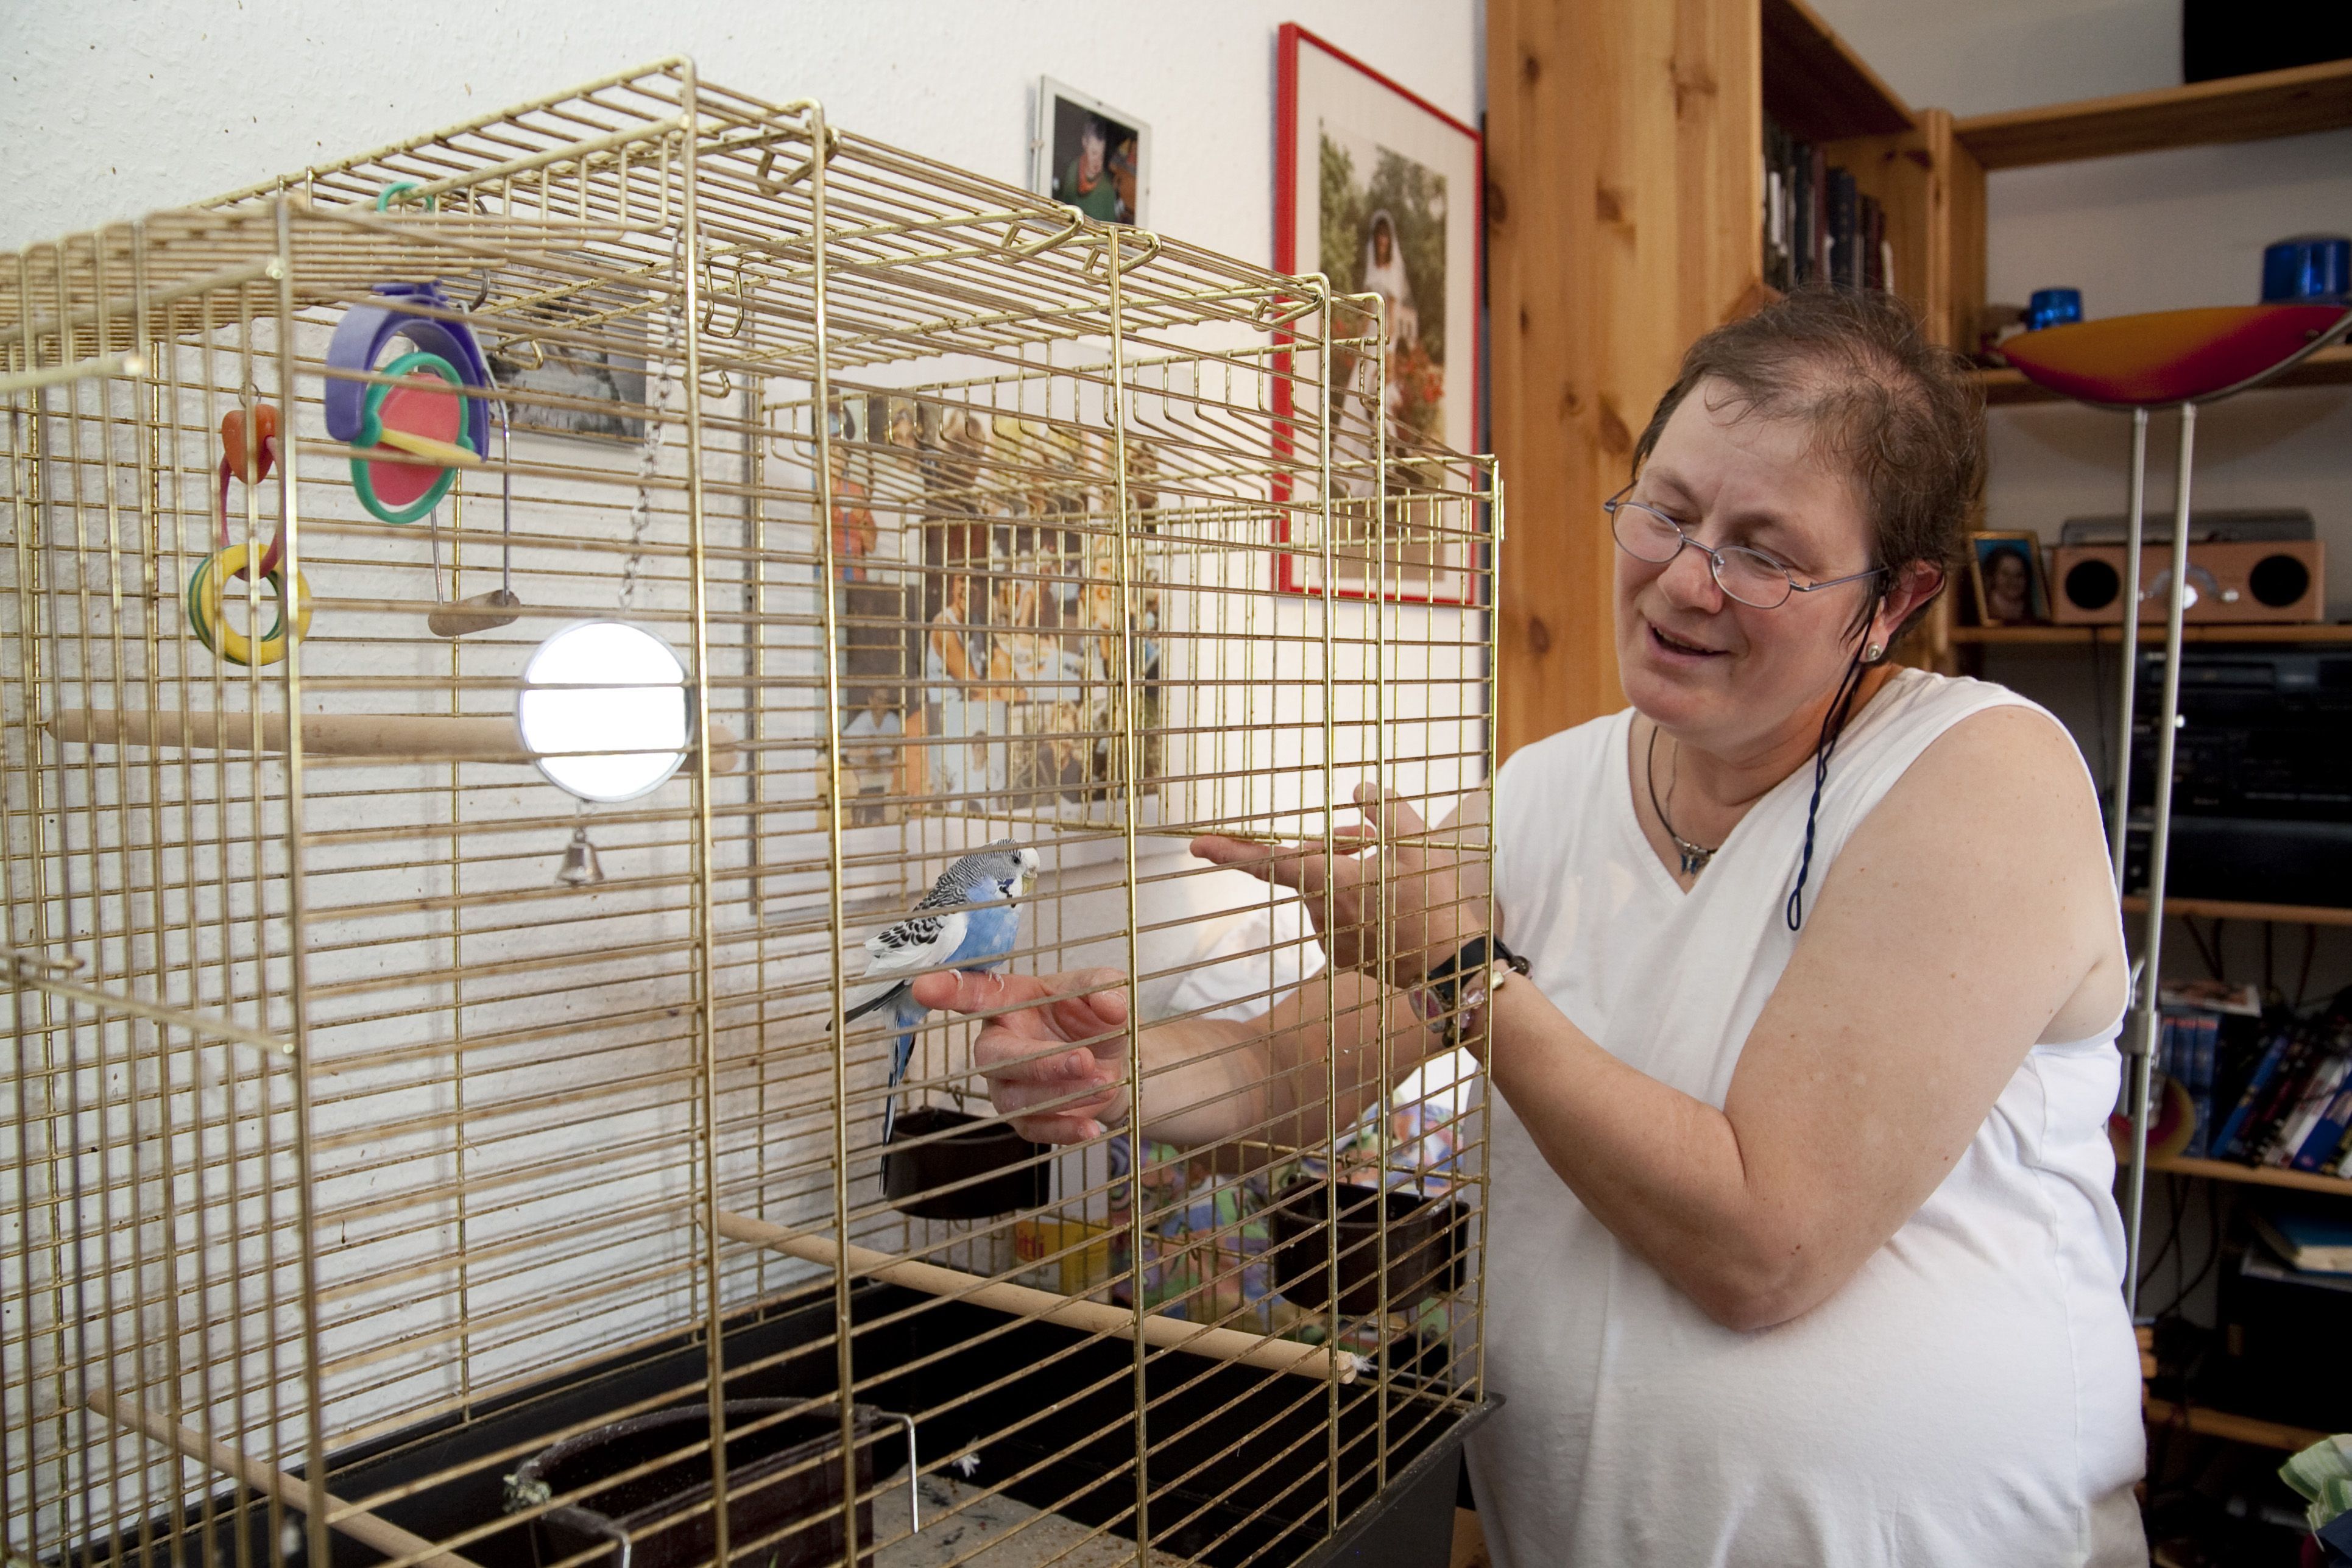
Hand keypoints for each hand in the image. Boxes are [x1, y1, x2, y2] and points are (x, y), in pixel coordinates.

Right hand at [906, 967, 1131, 1142]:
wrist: (1113, 1062)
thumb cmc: (1092, 1019)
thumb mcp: (1103, 990)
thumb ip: (1104, 988)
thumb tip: (1109, 1002)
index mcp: (1009, 1001)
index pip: (974, 993)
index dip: (949, 990)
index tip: (924, 988)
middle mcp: (999, 1043)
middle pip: (995, 1056)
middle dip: (1040, 1061)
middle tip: (1083, 1060)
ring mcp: (1006, 1084)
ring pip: (1015, 1097)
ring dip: (1061, 1094)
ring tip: (1103, 1084)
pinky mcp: (1024, 1119)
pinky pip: (1034, 1129)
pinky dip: (1064, 1130)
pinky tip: (1090, 1128)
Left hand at [1189, 783, 1471, 988]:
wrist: (1451, 965)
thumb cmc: (1435, 902)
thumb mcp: (1417, 842)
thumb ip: (1384, 807)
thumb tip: (1357, 789)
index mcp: (1333, 883)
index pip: (1271, 862)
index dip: (1232, 852)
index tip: (1199, 845)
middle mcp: (1322, 912)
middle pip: (1306, 866)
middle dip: (1330, 846)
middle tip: (1367, 839)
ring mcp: (1328, 938)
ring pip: (1321, 889)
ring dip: (1342, 873)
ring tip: (1387, 873)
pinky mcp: (1338, 954)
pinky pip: (1333, 914)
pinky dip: (1350, 900)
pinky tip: (1385, 903)